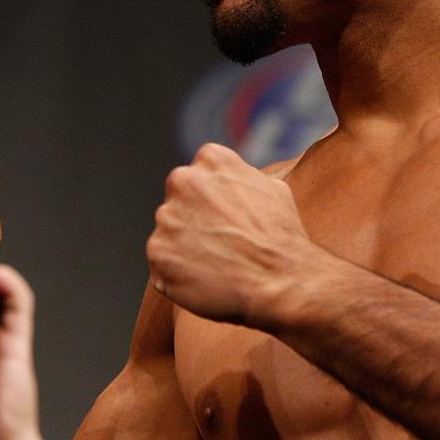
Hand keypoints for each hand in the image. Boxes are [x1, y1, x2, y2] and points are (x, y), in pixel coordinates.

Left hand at [146, 143, 322, 326]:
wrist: (279, 280)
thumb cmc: (281, 237)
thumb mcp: (271, 188)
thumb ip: (240, 178)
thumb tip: (230, 181)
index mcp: (210, 159)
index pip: (199, 177)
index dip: (211, 203)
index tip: (225, 220)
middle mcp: (182, 181)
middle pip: (180, 203)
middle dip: (194, 222)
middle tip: (221, 244)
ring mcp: (167, 216)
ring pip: (169, 232)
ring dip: (185, 247)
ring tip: (217, 265)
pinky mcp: (158, 250)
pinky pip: (162, 262)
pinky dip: (177, 273)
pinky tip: (204, 280)